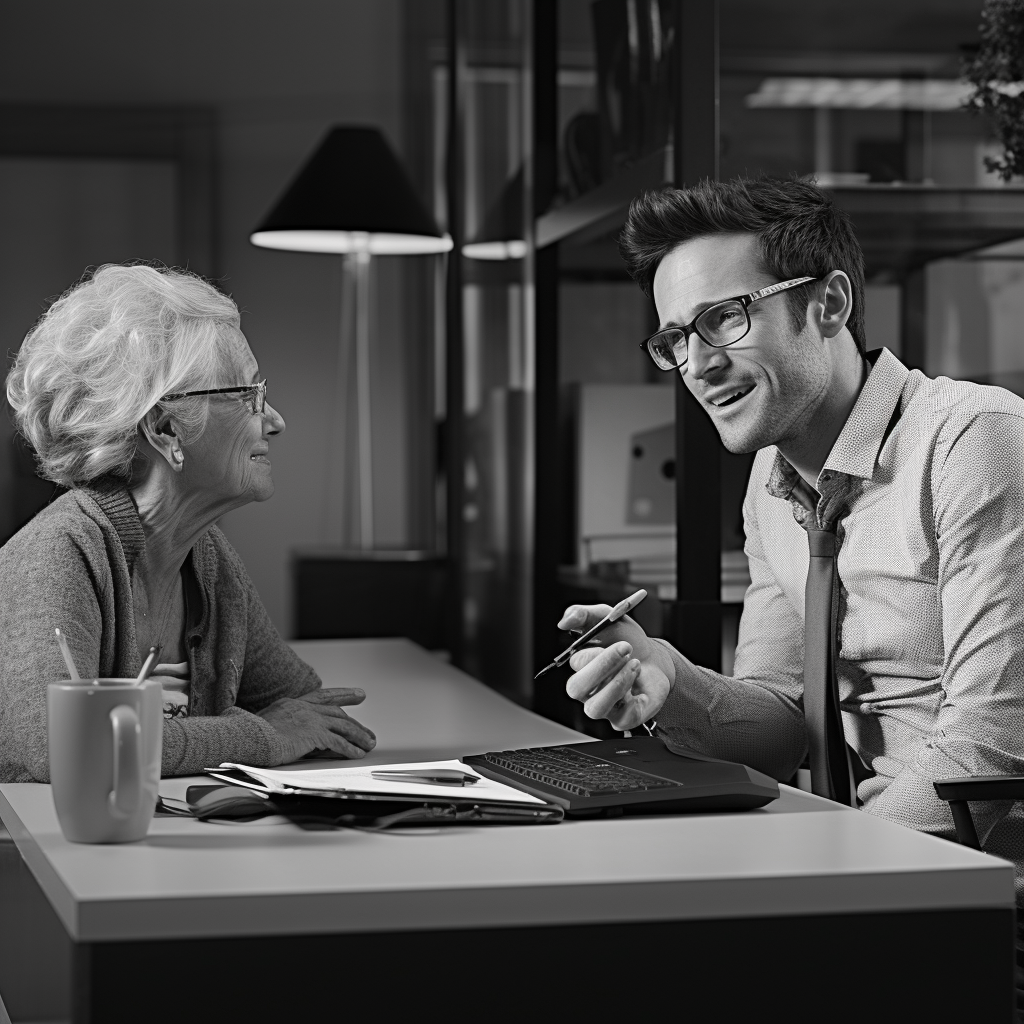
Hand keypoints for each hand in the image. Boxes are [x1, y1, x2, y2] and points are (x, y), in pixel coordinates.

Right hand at [258, 687, 375, 763]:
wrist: (245, 739)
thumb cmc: (249, 737)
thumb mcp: (268, 725)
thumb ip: (286, 727)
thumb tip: (304, 739)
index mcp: (292, 703)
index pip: (323, 696)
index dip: (342, 695)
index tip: (357, 695)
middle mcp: (303, 708)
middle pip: (337, 713)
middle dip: (356, 723)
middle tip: (369, 731)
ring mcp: (309, 719)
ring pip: (342, 726)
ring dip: (358, 736)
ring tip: (369, 744)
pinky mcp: (313, 733)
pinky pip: (338, 742)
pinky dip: (349, 748)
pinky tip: (357, 754)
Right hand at [559, 604, 671, 730]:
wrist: (655, 660)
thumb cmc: (626, 641)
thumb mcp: (607, 618)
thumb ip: (582, 614)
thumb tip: (563, 622)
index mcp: (580, 667)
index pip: (576, 665)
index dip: (595, 654)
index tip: (620, 642)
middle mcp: (587, 690)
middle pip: (577, 689)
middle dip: (603, 667)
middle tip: (626, 648)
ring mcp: (604, 706)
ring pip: (595, 708)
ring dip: (617, 684)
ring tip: (635, 664)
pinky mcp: (623, 719)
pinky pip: (621, 718)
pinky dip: (633, 701)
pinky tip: (641, 684)